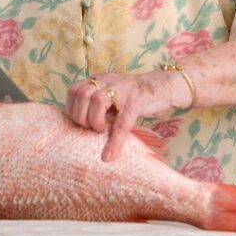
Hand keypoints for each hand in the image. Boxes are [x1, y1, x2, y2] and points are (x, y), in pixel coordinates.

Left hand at [65, 70, 187, 160]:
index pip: (74, 90)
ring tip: (100, 130)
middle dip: (79, 115)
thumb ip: (97, 104)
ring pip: (96, 100)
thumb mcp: (112, 97)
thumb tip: (80, 124)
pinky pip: (122, 122)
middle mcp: (108, 81)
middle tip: (90, 127)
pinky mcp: (137, 102)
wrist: (164, 87)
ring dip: (93, 121)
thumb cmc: (134, 97)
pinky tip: (109, 155)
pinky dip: (114, 141)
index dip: (71, 108)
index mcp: (99, 80)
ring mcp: (123, 90)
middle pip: (82, 93)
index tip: (77, 122)